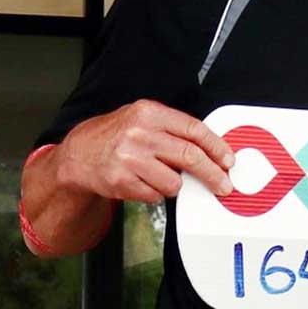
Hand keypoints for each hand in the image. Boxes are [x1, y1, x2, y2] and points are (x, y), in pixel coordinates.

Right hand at [55, 99, 235, 203]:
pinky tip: (141, 182)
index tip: (228, 160)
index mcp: (148, 113)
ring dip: (174, 185)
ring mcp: (130, 159)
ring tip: (159, 177)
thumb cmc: (114, 136)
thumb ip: (171, 129)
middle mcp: (139, 133)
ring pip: (174, 182)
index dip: (216, 147)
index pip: (194, 129)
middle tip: (223, 185)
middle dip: (213, 174)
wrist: (79, 156)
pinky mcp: (122, 182)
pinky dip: (155, 193)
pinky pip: (155, 196)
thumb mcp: (141, 119)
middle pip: (190, 156)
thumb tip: (210, 148)